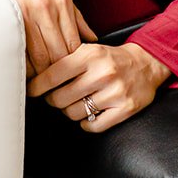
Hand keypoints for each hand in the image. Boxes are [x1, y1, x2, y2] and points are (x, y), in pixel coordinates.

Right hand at [0, 0, 96, 77]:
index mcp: (63, 1)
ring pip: (39, 56)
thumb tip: (92, 38)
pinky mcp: (10, 14)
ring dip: (40, 73)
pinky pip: (20, 47)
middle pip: (58, 54)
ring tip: (40, 83)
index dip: (74, 65)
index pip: (74, 45)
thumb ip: (76, 15)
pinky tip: (25, 69)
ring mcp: (28, 12)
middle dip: (58, 74)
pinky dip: (24, 63)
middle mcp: (48, 8)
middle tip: (57, 86)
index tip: (72, 75)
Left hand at [28, 42, 172, 131]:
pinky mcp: (125, 109)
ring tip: (75, 103)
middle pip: (60, 98)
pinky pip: (93, 126)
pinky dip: (86, 123)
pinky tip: (89, 113)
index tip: (31, 90)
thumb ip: (65, 60)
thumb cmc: (110, 59)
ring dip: (70, 111)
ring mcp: (115, 92)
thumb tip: (34, 76)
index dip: (37, 86)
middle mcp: (103, 73)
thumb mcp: (88, 51)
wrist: (146, 64)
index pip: (53, 74)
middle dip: (54, 100)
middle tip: (56, 97)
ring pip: (74, 113)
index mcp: (90, 55)